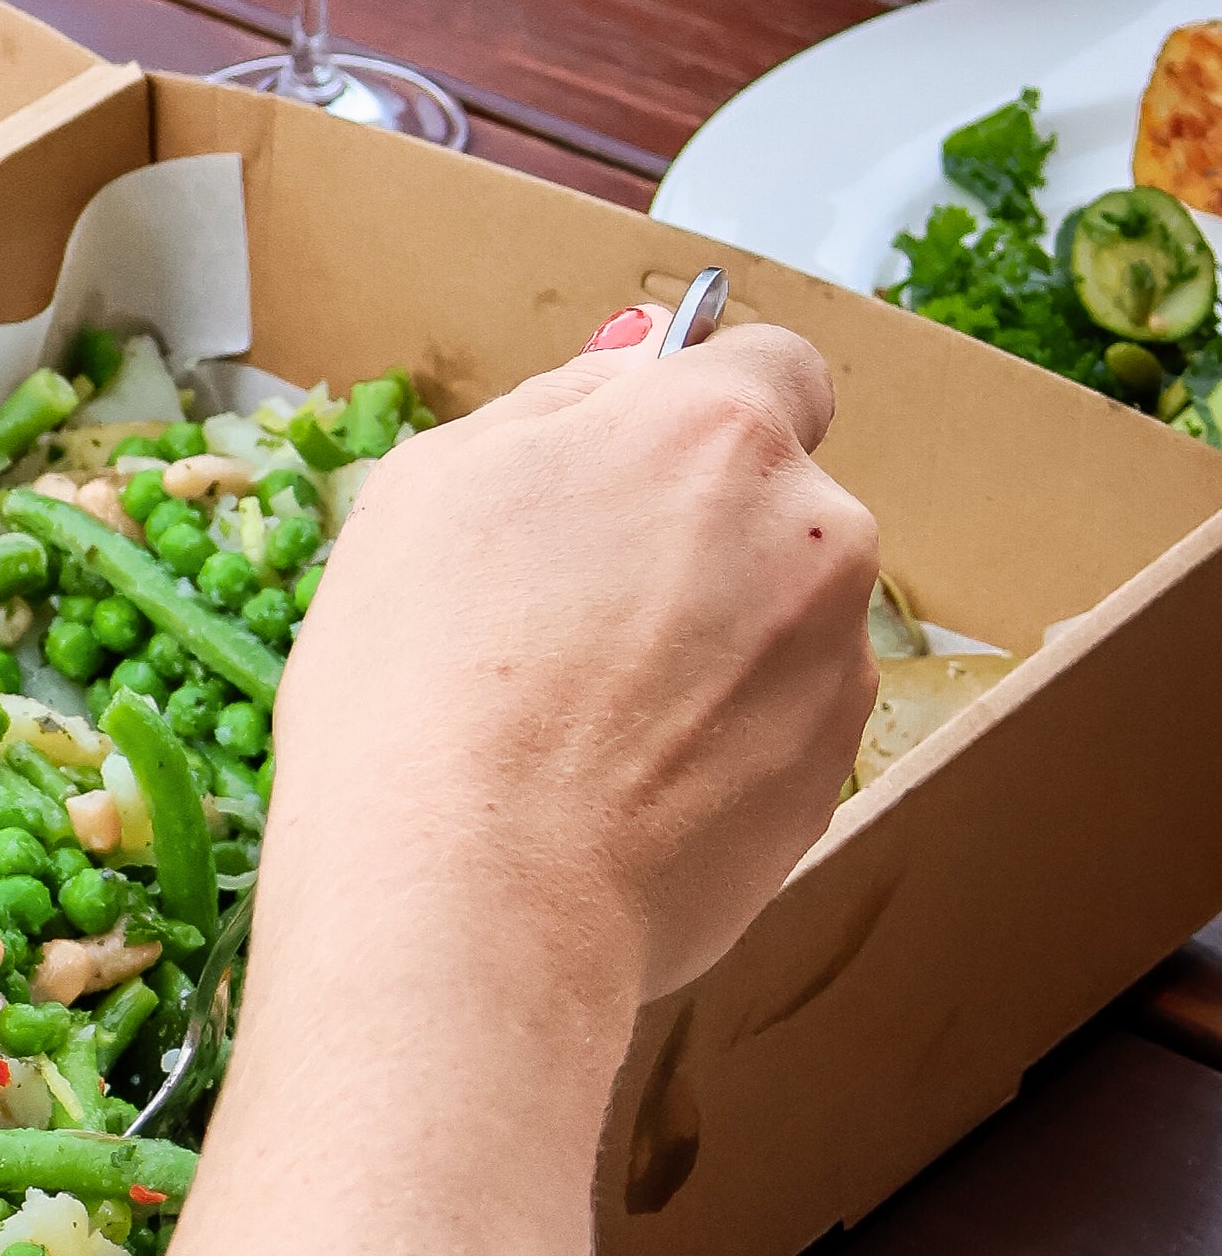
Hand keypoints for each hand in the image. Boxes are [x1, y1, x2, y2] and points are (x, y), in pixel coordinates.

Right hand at [274, 320, 877, 1002]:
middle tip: (557, 614)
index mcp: (716, 430)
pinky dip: (710, 745)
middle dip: (692, 540)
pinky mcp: (827, 783)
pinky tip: (606, 788)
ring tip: (570, 720)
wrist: (467, 895)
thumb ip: (559, 405)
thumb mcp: (433, 483)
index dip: (696, 414)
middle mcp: (812, 533)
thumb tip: (640, 360)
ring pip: (776, 622)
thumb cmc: (420, 677)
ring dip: (705, 647)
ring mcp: (835, 668)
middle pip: (771, 505)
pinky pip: (772, 730)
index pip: (772, 368)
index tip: (626, 471)